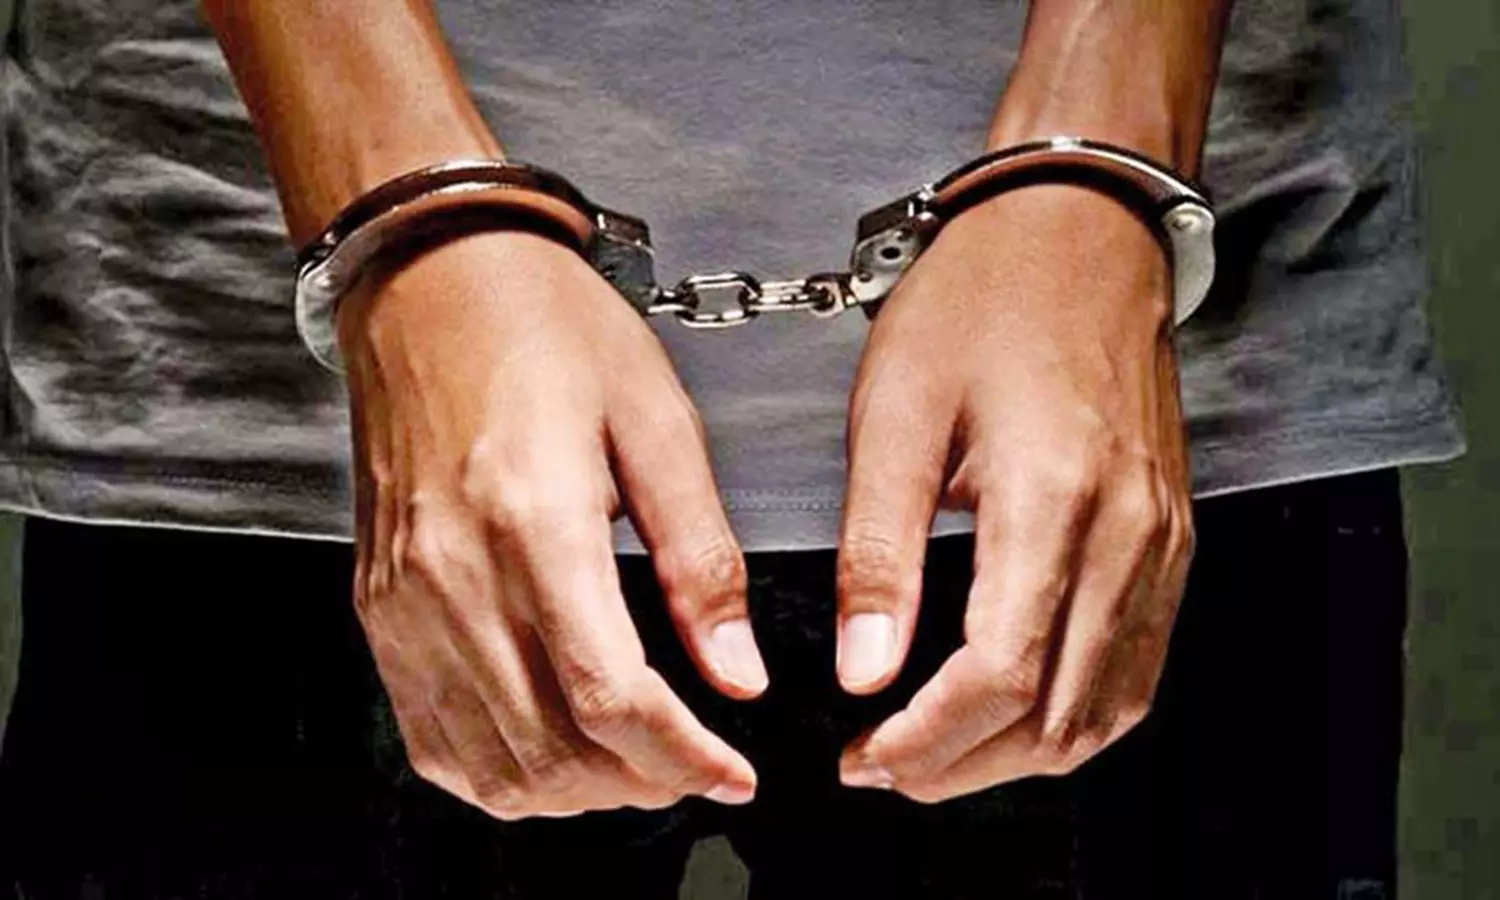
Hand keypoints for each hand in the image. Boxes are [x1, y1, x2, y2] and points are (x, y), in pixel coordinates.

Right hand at [338, 229, 767, 818]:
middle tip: (698, 763)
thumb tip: (737, 669)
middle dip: (641, 784)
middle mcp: (454, 577)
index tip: (734, 773)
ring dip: (576, 790)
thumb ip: (699, 558)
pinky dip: (501, 771)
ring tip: (636, 761)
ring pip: (490, 767)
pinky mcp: (381, 609)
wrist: (428, 281)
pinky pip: (432, 738)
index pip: (610, 699)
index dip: (683, 760)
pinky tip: (553, 746)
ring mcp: (404, 603)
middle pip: (551, 752)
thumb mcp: (656, 422)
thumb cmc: (543, 327)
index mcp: (533, 522)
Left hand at [833, 186, 1196, 801]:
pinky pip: (1139, 666)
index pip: (999, 675)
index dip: (925, 738)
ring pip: (1108, 709)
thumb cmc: (983, 298)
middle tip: (884, 766)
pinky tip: (1019, 712)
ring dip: (1020, 755)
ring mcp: (1163, 540)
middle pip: (1058, 714)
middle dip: (963, 766)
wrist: (1081, 229)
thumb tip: (864, 669)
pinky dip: (1077, 714)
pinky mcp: (1172, 537)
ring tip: (938, 753)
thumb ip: (881, 550)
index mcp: (1052, 496)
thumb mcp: (897, 411)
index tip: (862, 754)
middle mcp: (1127, 533)